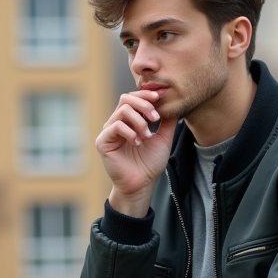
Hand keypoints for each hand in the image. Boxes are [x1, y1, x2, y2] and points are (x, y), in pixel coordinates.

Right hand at [96, 91, 176, 216]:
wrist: (142, 184)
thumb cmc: (150, 163)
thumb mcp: (163, 138)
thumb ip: (167, 121)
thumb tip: (174, 103)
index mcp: (129, 120)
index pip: (133, 97)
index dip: (145, 94)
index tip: (159, 97)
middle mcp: (117, 123)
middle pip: (126, 99)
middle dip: (144, 105)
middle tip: (156, 118)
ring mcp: (109, 131)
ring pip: (123, 111)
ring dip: (139, 121)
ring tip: (147, 136)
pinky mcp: (103, 141)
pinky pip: (116, 126)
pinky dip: (130, 132)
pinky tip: (138, 143)